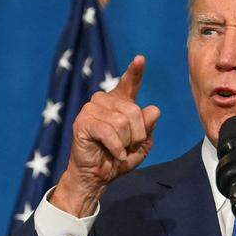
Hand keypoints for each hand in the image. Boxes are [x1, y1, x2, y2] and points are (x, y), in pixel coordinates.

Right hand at [50, 55, 160, 216]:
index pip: (129, 84)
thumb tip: (153, 110)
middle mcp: (104, 101)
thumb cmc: (119, 159)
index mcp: (120, 103)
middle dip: (137, 135)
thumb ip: (148, 127)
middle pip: (134, 111)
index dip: (135, 72)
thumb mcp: (142, 144)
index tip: (140, 59)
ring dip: (125, 142)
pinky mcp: (82, 122)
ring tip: (117, 150)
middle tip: (127, 147)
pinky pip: (108, 131)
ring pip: (122, 122)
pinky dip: (116, 147)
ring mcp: (91, 109)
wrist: (98, 177)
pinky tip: (114, 154)